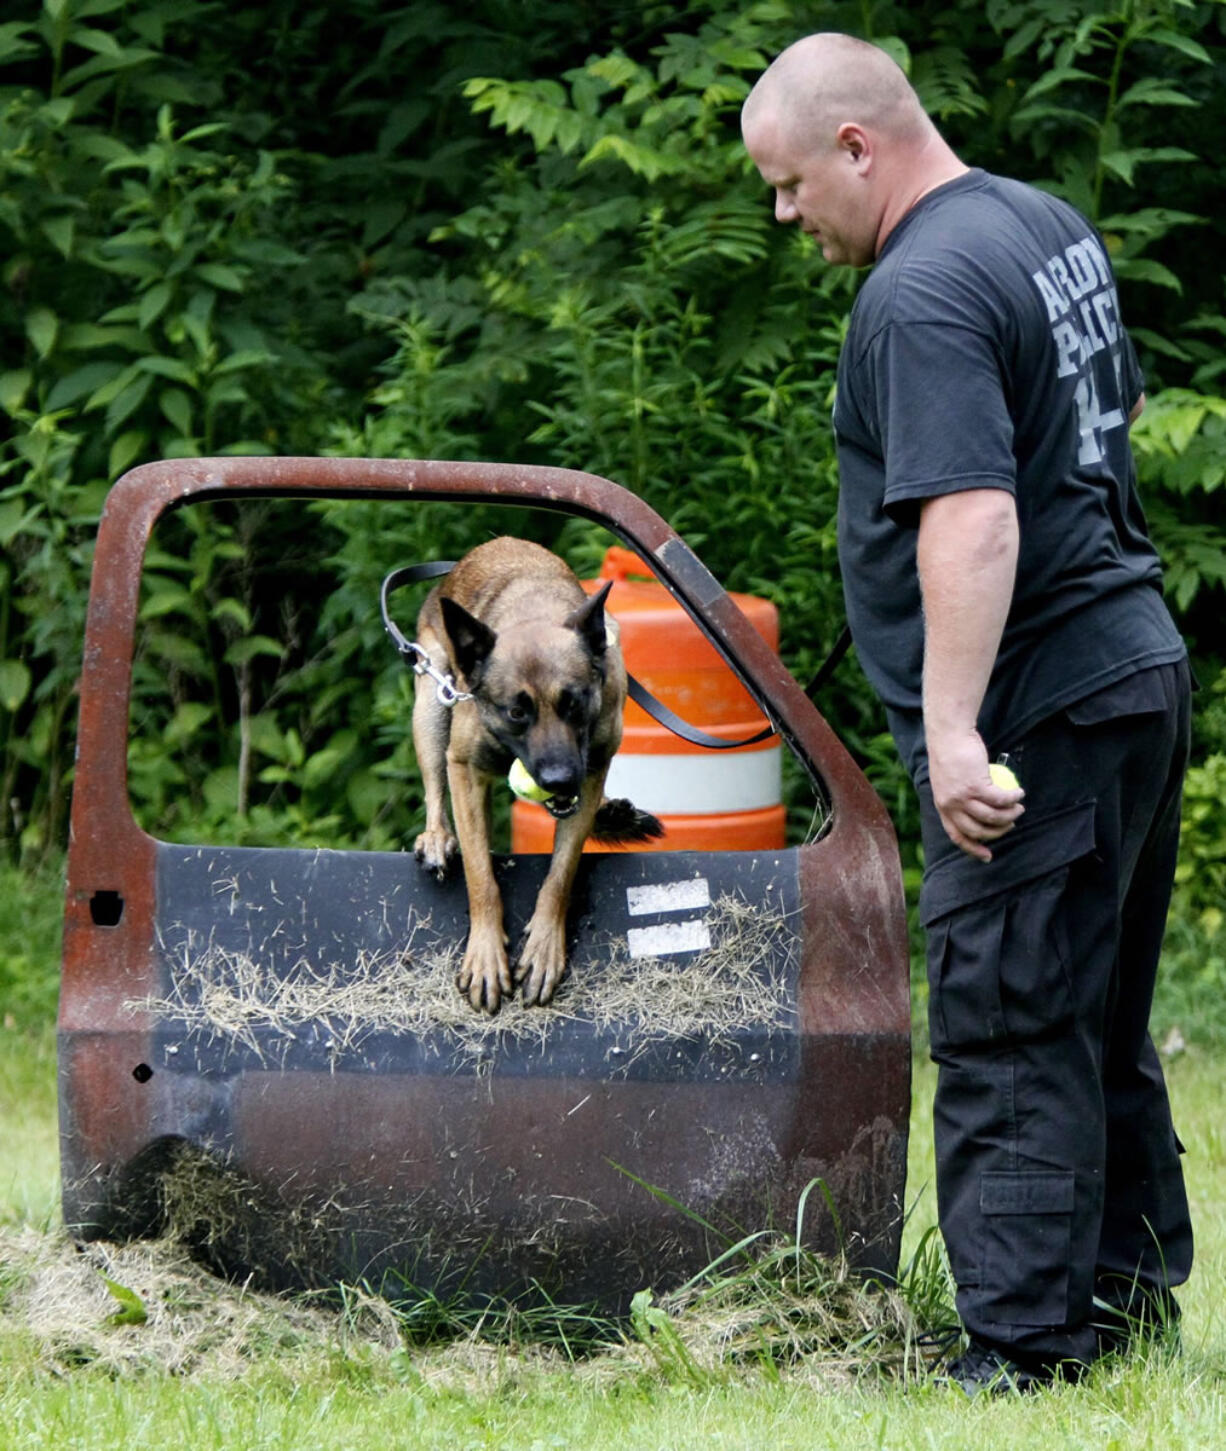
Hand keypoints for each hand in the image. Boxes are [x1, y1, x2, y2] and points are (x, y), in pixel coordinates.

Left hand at [927, 729, 1024, 861]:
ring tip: (1019, 807)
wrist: (949, 735)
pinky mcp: (976, 786)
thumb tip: (980, 812)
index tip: (988, 856)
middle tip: (1011, 822)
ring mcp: (963, 797)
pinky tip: (1020, 792)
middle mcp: (951, 806)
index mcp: (943, 807)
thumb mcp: (948, 782)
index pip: (957, 835)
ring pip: (992, 816)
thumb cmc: (950, 755)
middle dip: (998, 831)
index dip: (973, 848)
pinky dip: (1013, 798)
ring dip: (1010, 815)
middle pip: (978, 830)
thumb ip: (959, 798)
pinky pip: (1001, 799)